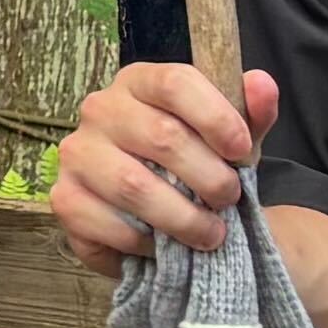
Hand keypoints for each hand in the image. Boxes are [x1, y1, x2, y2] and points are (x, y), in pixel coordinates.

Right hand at [53, 59, 272, 280]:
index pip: (175, 82)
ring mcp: (77, 154)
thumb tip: (262, 84)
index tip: (243, 150)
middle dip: (209, 176)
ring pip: (134, 185)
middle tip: (229, 200)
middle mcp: (100, 110)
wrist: (158, 215)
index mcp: (139, 82)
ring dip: (184, 217)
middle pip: (161, 136)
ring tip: (211, 233)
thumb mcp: (229, 139)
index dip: (216, 117)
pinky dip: (147, 242)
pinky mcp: (65, 200)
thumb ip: (250, 113)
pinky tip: (165, 246)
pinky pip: (110, 224)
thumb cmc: (194, 165)